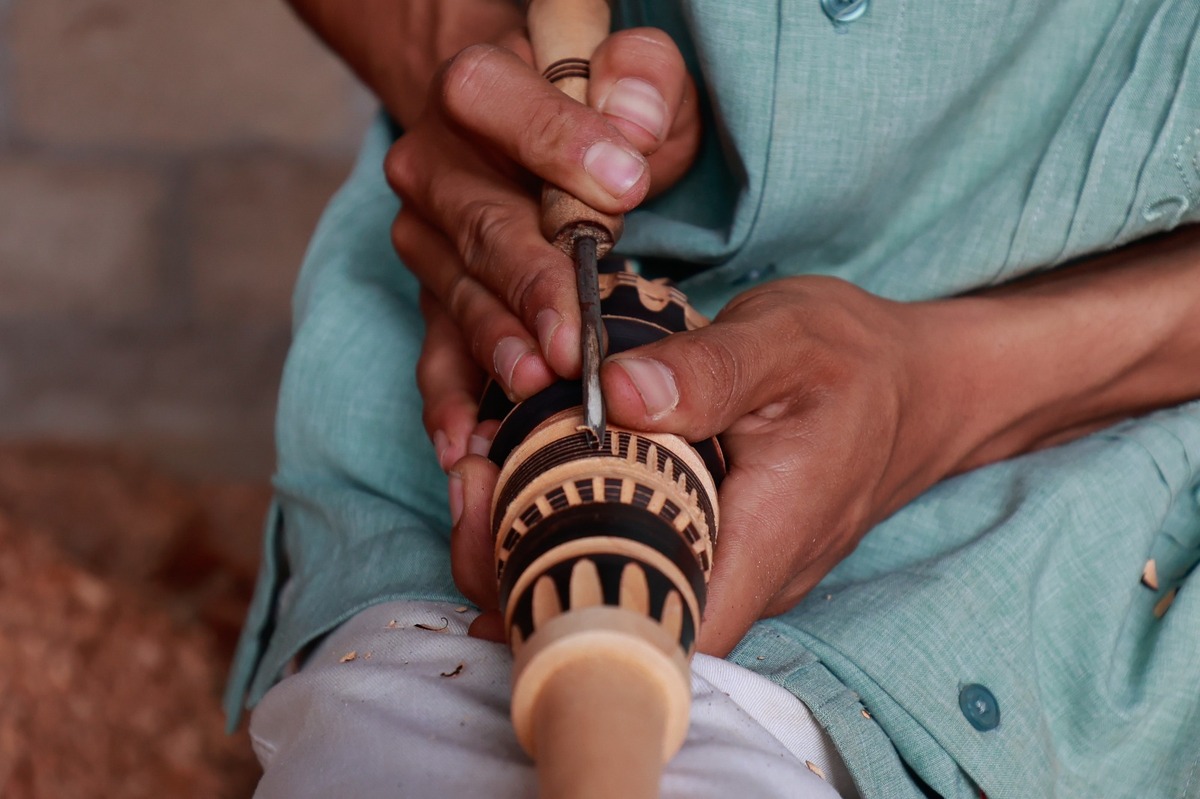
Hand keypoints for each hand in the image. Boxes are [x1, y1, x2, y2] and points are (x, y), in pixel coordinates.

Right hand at [395, 28, 700, 470]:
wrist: (528, 133)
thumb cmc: (599, 107)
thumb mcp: (635, 73)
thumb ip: (643, 79)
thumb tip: (635, 129)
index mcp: (475, 89)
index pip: (494, 101)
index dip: (556, 141)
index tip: (626, 184)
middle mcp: (434, 166)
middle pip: (479, 223)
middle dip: (529, 285)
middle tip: (573, 337)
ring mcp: (427, 240)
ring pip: (459, 296)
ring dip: (497, 346)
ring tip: (534, 388)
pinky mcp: (434, 301)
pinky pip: (436, 352)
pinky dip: (451, 400)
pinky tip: (465, 442)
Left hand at [449, 276, 962, 648]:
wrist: (915, 385)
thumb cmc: (856, 361)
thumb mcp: (788, 339)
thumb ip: (708, 369)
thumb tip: (613, 397)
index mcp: (767, 534)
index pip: (670, 627)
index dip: (578, 610)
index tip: (506, 544)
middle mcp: (744, 572)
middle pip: (625, 617)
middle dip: (528, 573)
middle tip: (470, 484)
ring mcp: (729, 564)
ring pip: (623, 588)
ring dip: (539, 547)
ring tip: (481, 472)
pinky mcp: (713, 540)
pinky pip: (634, 554)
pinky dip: (573, 524)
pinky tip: (527, 474)